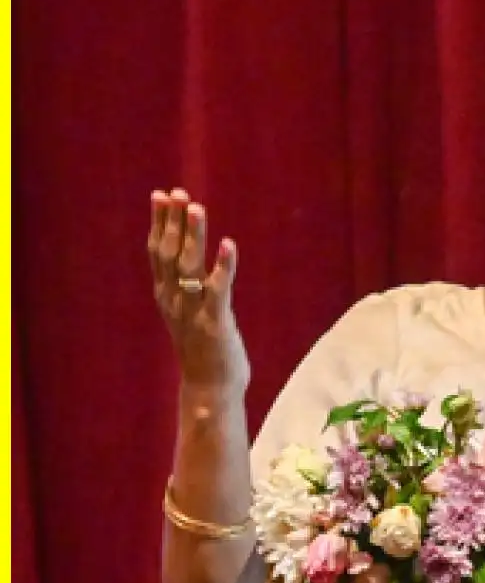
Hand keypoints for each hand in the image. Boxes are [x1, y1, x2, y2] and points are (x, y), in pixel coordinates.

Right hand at [148, 188, 249, 391]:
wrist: (209, 389)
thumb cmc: (203, 349)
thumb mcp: (187, 312)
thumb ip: (184, 287)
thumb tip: (184, 259)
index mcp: (166, 296)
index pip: (157, 252)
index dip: (159, 223)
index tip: (160, 195)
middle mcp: (175, 300)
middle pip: (168, 254)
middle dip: (172, 221)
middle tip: (177, 192)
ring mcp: (193, 312)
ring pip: (189, 267)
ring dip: (194, 236)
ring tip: (197, 208)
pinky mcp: (215, 323)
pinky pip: (219, 290)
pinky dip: (223, 266)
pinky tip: (229, 244)